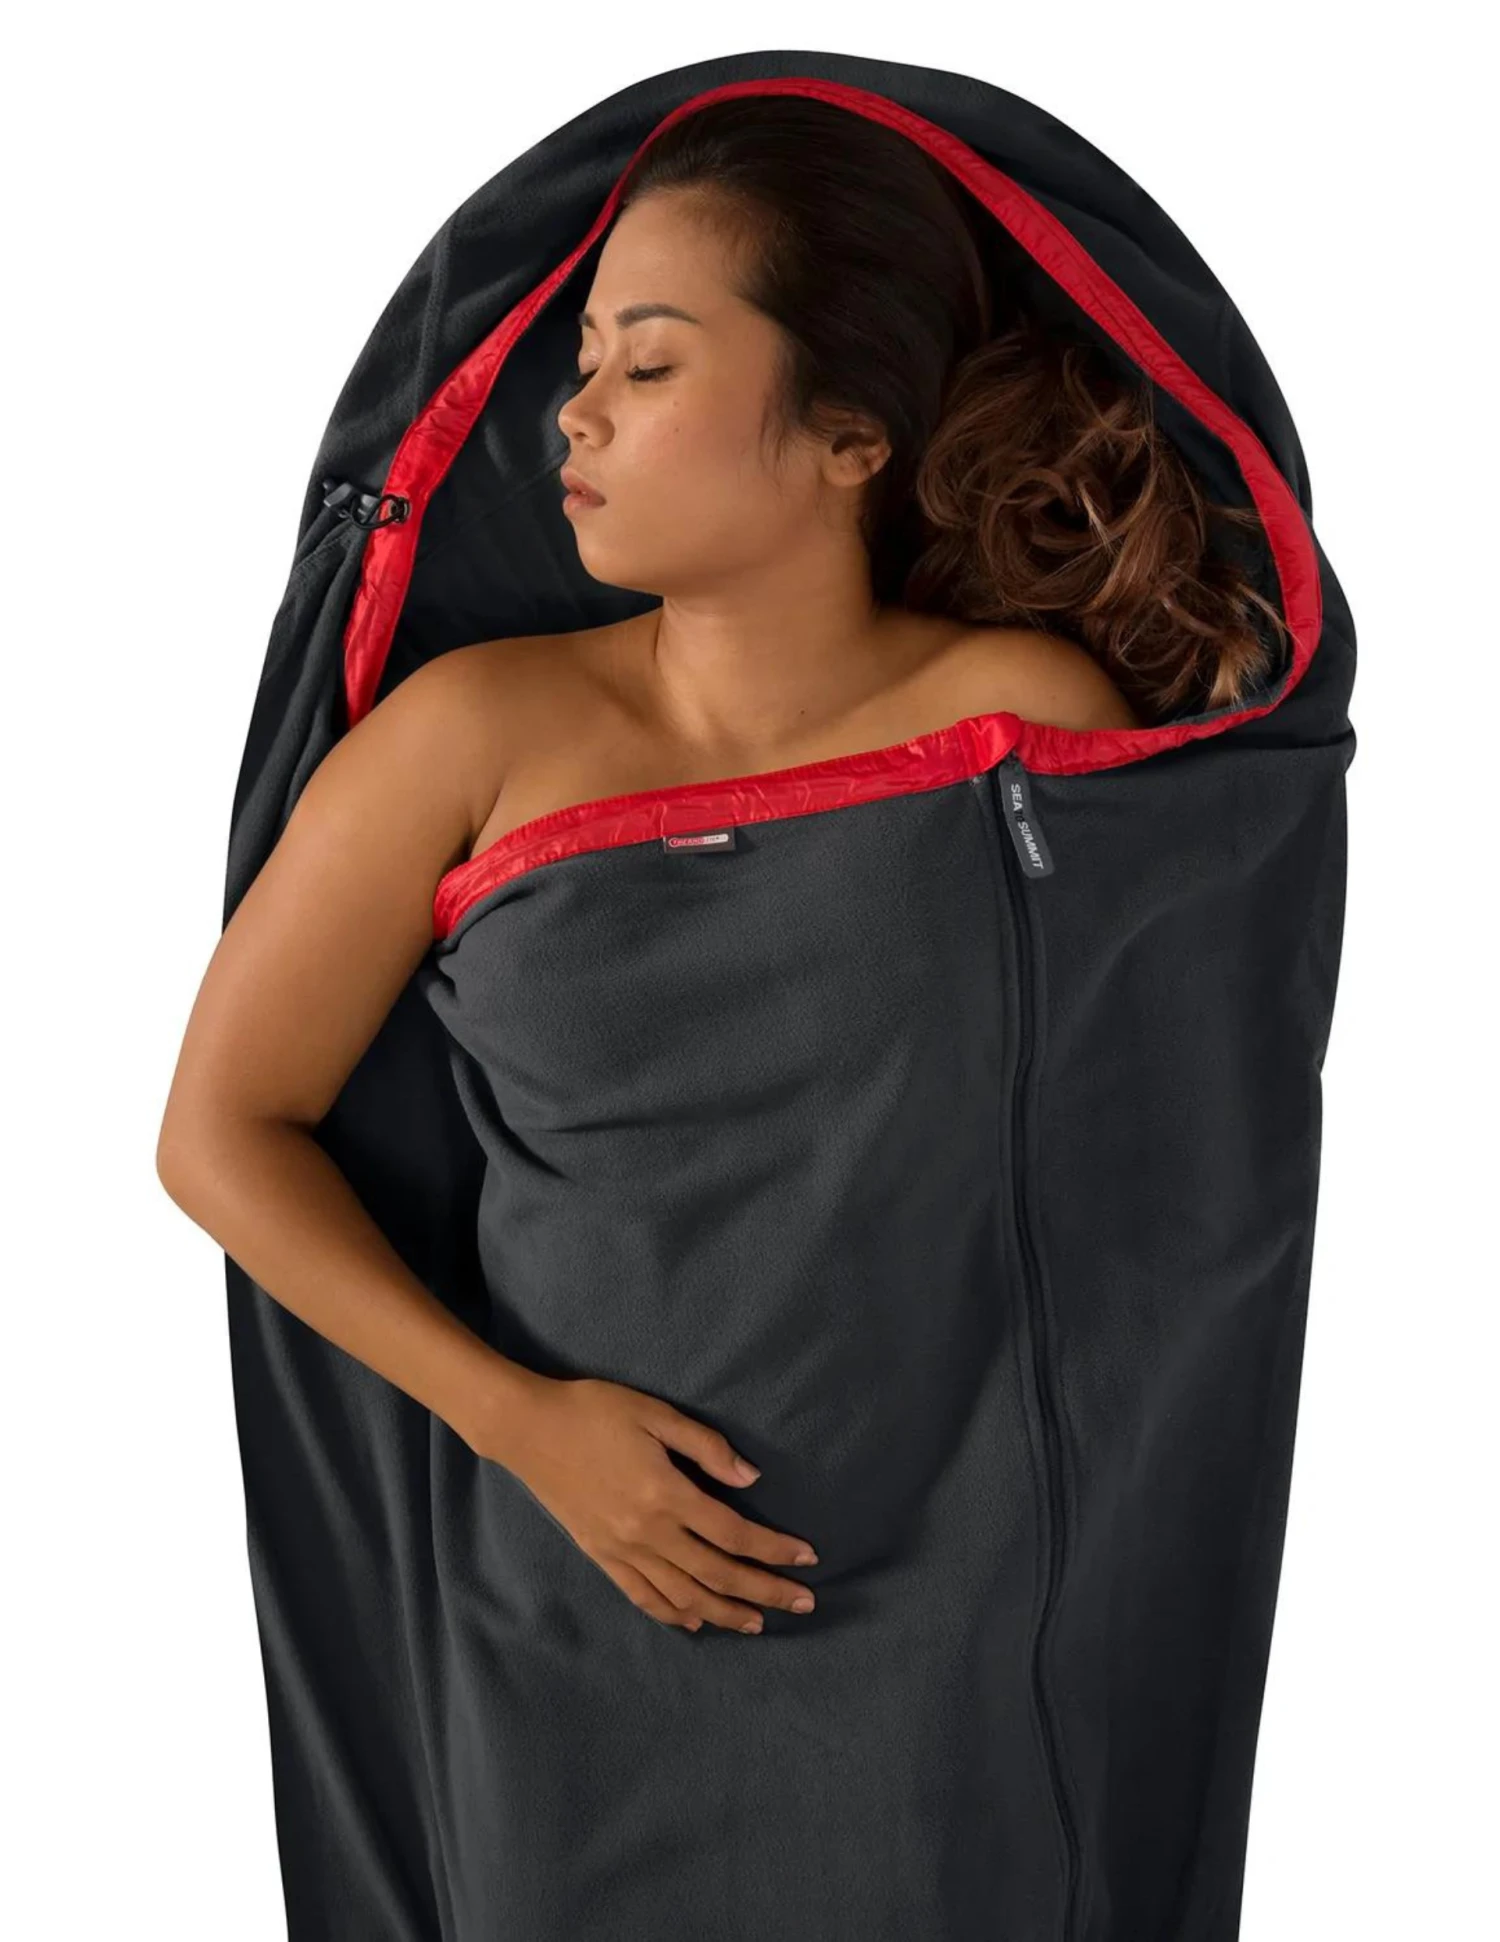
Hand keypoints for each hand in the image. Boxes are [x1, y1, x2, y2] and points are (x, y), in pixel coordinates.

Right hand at [491, 1374, 819, 1633]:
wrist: (527, 1429)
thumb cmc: (593, 1410)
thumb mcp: (655, 1413)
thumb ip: (706, 1446)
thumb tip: (751, 1478)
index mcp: (666, 1493)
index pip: (734, 1534)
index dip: (774, 1549)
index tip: (808, 1558)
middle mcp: (647, 1532)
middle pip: (718, 1573)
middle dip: (766, 1591)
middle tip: (805, 1604)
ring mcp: (621, 1550)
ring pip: (684, 1595)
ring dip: (726, 1612)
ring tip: (760, 1623)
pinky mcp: (600, 1556)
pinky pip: (643, 1597)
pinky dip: (673, 1614)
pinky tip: (696, 1622)